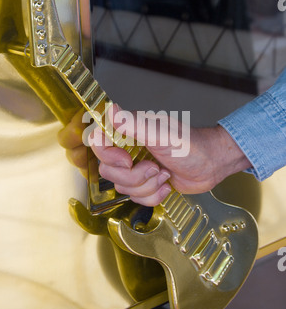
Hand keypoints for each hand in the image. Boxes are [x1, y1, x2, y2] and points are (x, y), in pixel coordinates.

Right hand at [58, 105, 251, 206]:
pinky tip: (166, 185)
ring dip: (147, 186)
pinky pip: (135, 198)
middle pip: (108, 171)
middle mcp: (128, 150)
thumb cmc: (191, 146)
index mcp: (129, 133)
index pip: (97, 143)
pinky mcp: (145, 184)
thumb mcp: (162, 134)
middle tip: (155, 167)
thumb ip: (133, 124)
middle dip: (134, 176)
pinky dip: (153, 196)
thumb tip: (110, 109)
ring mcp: (136, 168)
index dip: (108, 156)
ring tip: (164, 174)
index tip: (127, 160)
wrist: (212, 165)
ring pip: (123, 187)